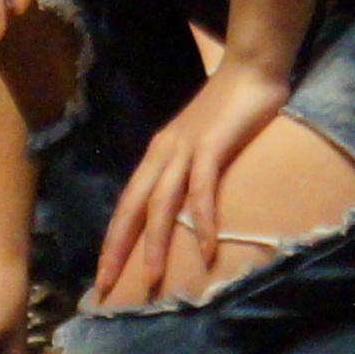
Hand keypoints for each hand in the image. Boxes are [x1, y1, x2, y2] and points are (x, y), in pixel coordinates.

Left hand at [96, 52, 292, 308]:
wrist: (251, 67)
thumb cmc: (229, 108)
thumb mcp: (199, 144)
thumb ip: (188, 171)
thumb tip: (185, 207)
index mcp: (157, 155)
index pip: (127, 203)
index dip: (113, 239)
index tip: (103, 274)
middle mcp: (163, 153)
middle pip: (132, 207)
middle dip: (117, 248)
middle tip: (106, 286)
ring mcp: (185, 148)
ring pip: (161, 204)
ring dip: (155, 244)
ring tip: (152, 281)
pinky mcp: (211, 145)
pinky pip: (202, 191)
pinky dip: (202, 222)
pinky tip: (206, 251)